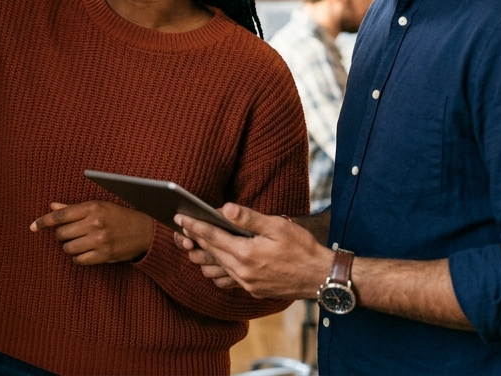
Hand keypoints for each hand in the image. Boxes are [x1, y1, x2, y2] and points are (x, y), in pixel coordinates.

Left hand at [30, 201, 153, 264]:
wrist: (144, 231)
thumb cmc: (119, 216)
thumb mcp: (98, 207)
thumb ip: (73, 209)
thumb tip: (51, 206)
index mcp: (92, 207)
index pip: (61, 215)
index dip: (44, 221)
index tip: (33, 226)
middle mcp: (95, 223)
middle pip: (61, 233)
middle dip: (61, 235)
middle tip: (70, 234)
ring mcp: (99, 240)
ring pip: (68, 248)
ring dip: (69, 247)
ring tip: (79, 243)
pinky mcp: (104, 255)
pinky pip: (79, 260)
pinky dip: (78, 257)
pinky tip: (85, 252)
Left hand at [175, 204, 330, 299]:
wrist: (321, 277)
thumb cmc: (302, 248)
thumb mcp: (277, 226)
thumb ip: (249, 218)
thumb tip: (224, 209)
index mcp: (246, 254)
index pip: (212, 237)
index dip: (194, 225)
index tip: (179, 217)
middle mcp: (242, 272)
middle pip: (210, 252)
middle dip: (194, 238)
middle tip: (181, 227)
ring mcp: (247, 284)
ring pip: (215, 269)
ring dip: (204, 256)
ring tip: (195, 244)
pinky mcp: (253, 291)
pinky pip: (227, 281)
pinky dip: (218, 271)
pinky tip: (217, 263)